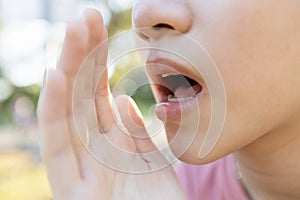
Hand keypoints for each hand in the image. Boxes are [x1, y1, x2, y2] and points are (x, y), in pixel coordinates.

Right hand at [38, 9, 184, 199]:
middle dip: (83, 56)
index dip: (96, 62)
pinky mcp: (71, 191)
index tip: (96, 29)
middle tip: (84, 16)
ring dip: (70, 69)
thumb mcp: (153, 163)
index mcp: (112, 145)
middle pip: (82, 96)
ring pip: (69, 111)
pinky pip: (59, 146)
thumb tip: (120, 98)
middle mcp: (92, 152)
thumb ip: (135, 133)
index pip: (97, 95)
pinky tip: (57, 78)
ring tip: (73, 31)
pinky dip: (56, 112)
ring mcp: (80, 169)